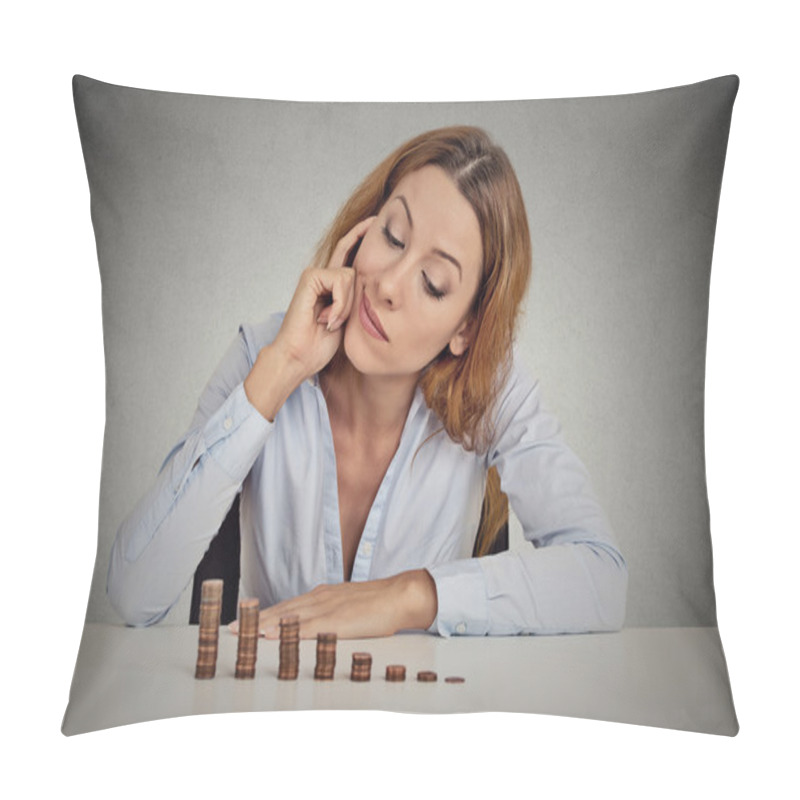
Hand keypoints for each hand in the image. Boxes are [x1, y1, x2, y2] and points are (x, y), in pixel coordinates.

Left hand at [228, 570, 437, 639]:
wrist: (399, 595)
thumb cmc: (378, 602)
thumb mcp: (348, 603)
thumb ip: (329, 610)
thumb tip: (314, 622)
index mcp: (322, 596)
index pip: (285, 606)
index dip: (262, 614)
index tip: (241, 621)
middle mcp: (319, 599)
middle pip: (279, 611)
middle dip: (253, 620)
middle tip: (228, 629)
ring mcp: (326, 609)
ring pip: (288, 618)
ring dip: (262, 625)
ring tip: (241, 633)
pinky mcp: (336, 621)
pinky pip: (307, 627)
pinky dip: (287, 632)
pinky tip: (273, 636)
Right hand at [272, 216, 375, 377]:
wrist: (299, 357)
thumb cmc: (320, 345)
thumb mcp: (348, 321)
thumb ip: (357, 300)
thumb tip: (377, 286)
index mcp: (331, 284)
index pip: (350, 254)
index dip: (361, 237)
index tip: (374, 222)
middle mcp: (323, 275)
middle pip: (354, 261)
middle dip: (359, 268)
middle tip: (354, 279)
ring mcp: (315, 275)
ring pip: (351, 275)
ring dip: (347, 305)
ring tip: (332, 322)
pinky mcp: (310, 278)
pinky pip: (341, 280)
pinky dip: (340, 303)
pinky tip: (327, 318)